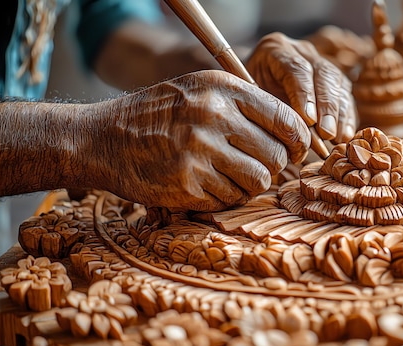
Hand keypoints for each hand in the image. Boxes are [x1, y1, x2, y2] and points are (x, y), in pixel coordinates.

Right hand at [87, 71, 309, 211]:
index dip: (298, 141)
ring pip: (258, 182)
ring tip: (232, 176)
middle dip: (273, 167)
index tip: (296, 151)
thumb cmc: (160, 115)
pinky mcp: (187, 184)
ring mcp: (199, 152)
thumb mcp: (200, 90)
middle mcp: (212, 117)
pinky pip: (230, 199)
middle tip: (259, 166)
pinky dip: (225, 197)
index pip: (285, 120)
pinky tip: (208, 184)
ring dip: (250, 185)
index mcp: (222, 89)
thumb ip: (245, 105)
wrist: (104, 139)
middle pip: (276, 157)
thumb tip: (295, 134)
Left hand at [247, 32, 357, 143]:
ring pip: (338, 84)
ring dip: (339, 114)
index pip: (296, 68)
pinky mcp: (332, 80)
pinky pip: (345, 96)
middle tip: (326, 133)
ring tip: (336, 138)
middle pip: (323, 74)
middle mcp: (302, 51)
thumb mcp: (247, 97)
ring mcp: (320, 63)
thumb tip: (292, 133)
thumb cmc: (245, 95)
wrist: (249, 88)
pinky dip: (346, 117)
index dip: (304, 95)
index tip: (308, 120)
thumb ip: (268, 108)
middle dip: (327, 107)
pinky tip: (344, 136)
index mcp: (276, 49)